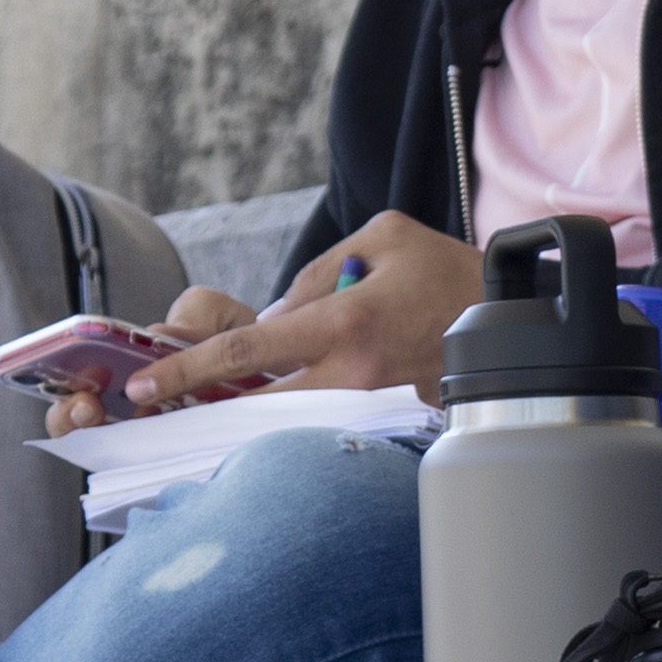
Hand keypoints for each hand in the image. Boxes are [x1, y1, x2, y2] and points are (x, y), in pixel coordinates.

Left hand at [79, 213, 476, 424]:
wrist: (517, 317)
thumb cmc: (448, 269)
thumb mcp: (383, 237)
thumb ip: (318, 272)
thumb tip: (275, 315)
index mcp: (345, 322)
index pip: (249, 350)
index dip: (188, 369)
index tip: (144, 386)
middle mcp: (353, 372)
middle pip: (255, 407)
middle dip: (199, 411)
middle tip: (153, 414)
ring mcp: (370, 404)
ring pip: (286, 423)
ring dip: (241, 420)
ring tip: (204, 412)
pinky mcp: (385, 419)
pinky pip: (323, 424)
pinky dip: (289, 422)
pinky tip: (265, 416)